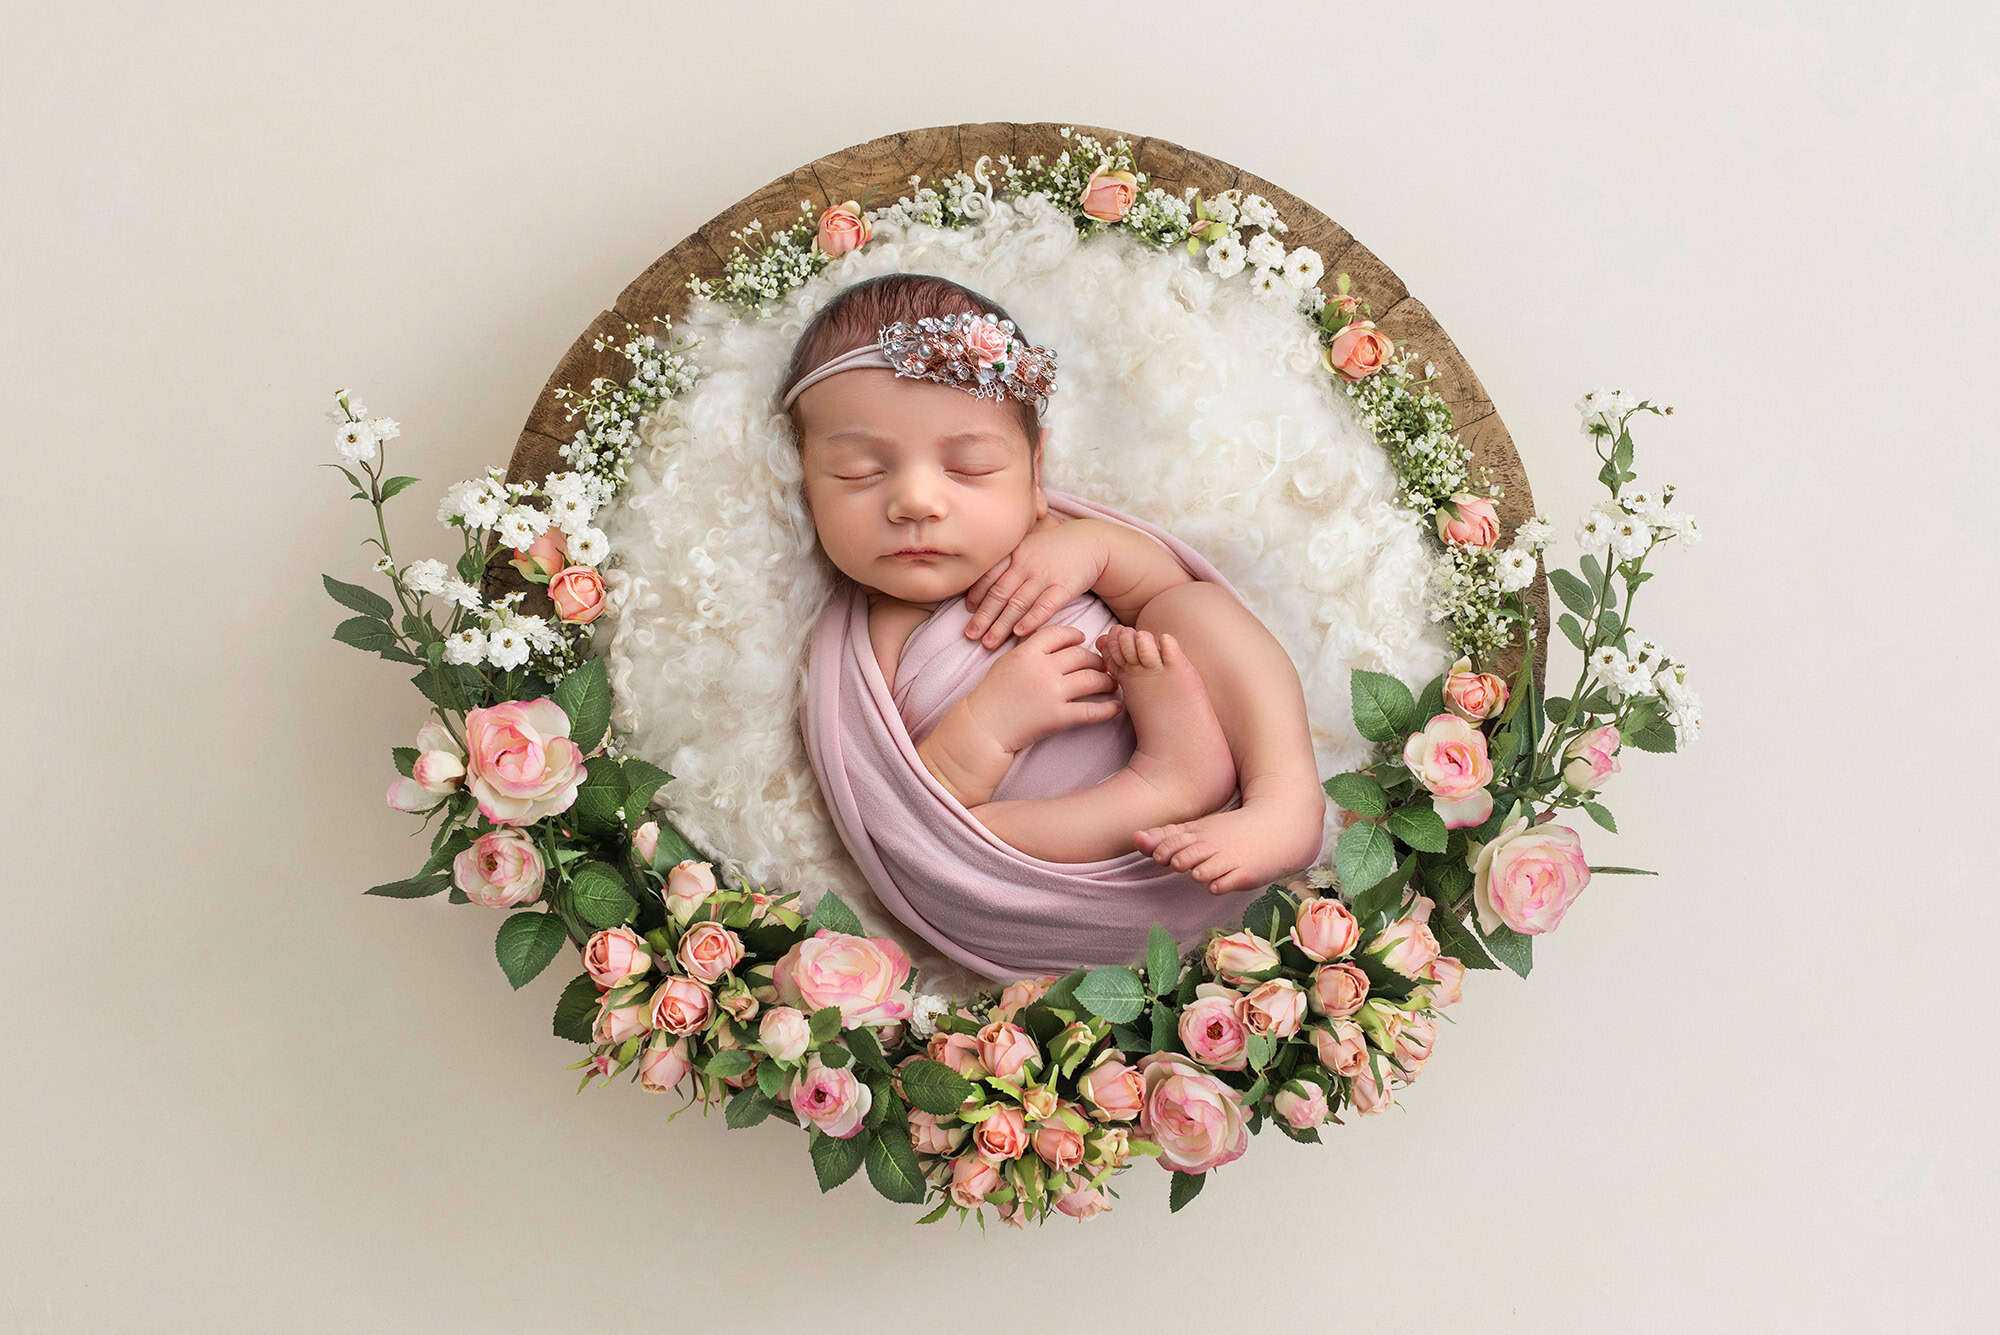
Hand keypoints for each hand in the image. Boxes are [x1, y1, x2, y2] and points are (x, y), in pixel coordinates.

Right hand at [962, 624, 1122, 752]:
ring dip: (1107, 681)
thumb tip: (1054, 643)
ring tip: (1112, 684)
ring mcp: (1051, 693)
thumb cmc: (991, 697)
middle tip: (1104, 666)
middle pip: (1082, 656)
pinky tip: (1116, 707)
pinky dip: (1108, 709)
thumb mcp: (1006, 663)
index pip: (1059, 634)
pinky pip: (1092, 711)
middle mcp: (1042, 669)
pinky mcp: (1057, 717)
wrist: (982, 728)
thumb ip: (1029, 651)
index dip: (1075, 635)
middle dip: (1097, 661)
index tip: (1083, 640)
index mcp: (1027, 652)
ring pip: (1092, 679)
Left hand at [964, 520, 1108, 648]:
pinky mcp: (1064, 587)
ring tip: (989, 643)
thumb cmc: (1054, 549)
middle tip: (970, 635)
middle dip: (983, 616)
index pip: (989, 576)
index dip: (977, 594)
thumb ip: (1008, 563)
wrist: (1091, 542)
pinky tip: (1020, 633)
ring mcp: (1045, 575)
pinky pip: (1045, 606)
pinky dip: (1031, 620)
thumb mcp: (1028, 546)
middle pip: (1000, 593)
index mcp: (1015, 553)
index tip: (968, 611)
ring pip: (1018, 603)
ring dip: (1002, 625)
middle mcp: (1027, 564)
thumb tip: (981, 586)